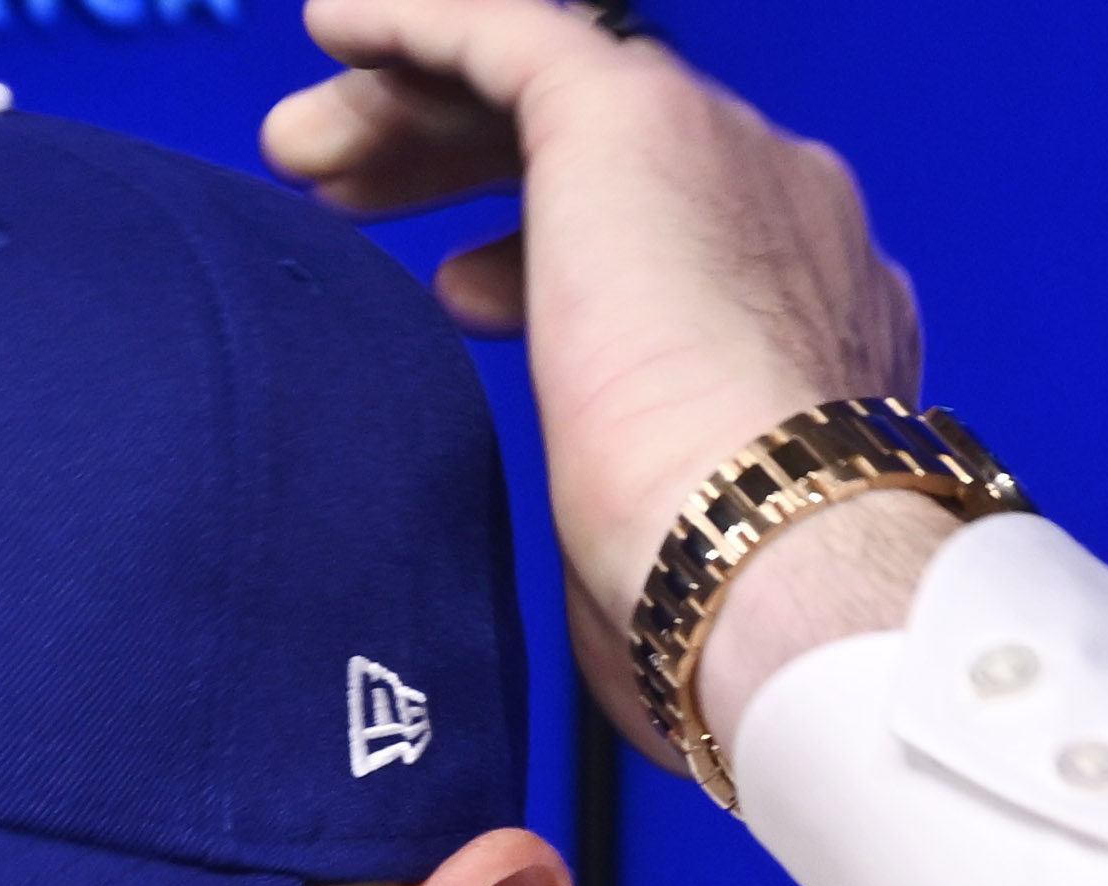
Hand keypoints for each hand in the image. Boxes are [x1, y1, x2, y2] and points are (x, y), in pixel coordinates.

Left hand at [264, 0, 950, 771]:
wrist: (769, 556)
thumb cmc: (719, 604)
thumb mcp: (664, 538)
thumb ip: (631, 496)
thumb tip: (598, 551)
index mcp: (804, 307)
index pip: (658, 239)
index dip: (540, 249)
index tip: (452, 298)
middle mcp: (779, 207)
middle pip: (592, 153)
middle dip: (459, 165)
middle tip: (352, 203)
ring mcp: (718, 149)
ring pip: (542, 91)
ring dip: (414, 118)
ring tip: (303, 155)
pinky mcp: (629, 117)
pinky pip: (503, 29)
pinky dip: (412, 24)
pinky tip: (331, 24)